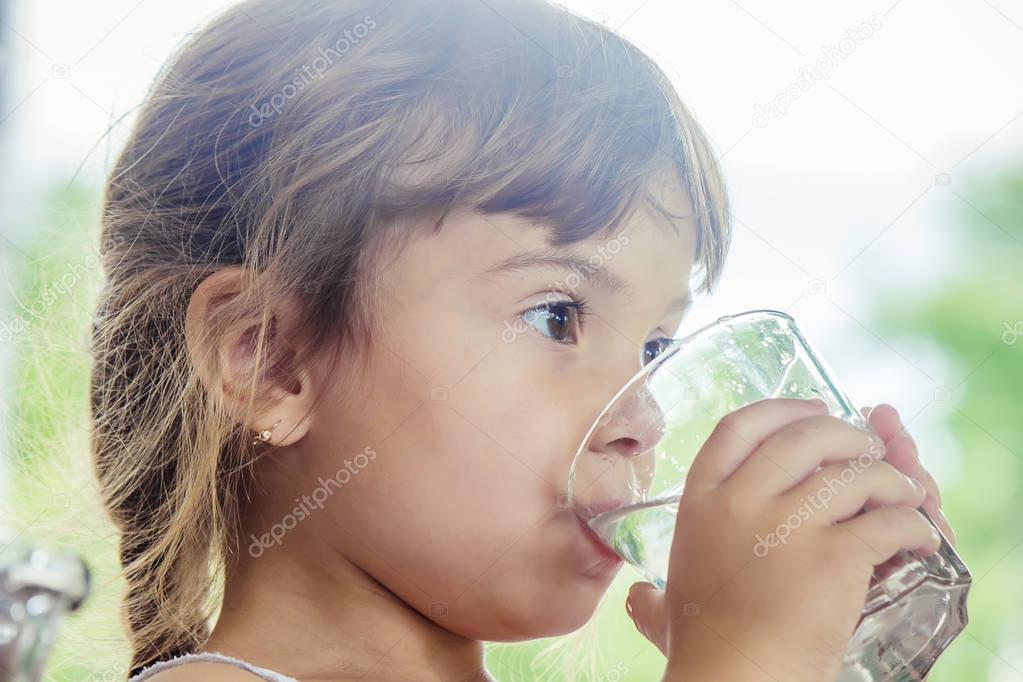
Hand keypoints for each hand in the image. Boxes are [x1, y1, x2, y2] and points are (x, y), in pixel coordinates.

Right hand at [625, 398, 941, 681]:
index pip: (739, 426)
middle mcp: (740, 500)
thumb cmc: (703, 649)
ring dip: (887, 479)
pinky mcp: (832, 556)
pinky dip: (910, 524)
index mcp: (701, 500)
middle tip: (865, 448)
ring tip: (901, 493)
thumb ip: (654, 594)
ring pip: (852, 474)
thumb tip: (637, 597)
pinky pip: (885, 521)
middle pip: (803, 437)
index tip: (812, 407)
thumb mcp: (672, 605)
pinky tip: (916, 536)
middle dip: (844, 434)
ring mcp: (787, 525)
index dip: (783, 409)